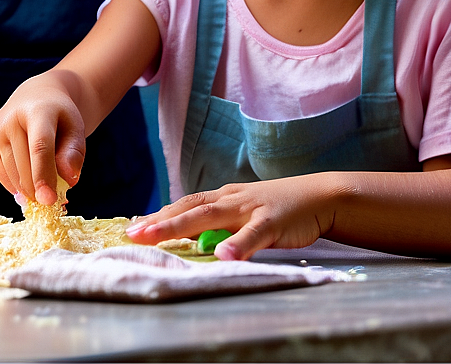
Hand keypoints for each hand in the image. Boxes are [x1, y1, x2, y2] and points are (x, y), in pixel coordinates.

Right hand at [0, 72, 87, 206]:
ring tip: (44, 185)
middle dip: (39, 189)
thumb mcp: (75, 129)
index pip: (40, 146)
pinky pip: (2, 175)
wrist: (37, 96)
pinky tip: (28, 181)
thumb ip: (75, 153)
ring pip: (12, 175)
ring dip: (29, 189)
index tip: (49, 200)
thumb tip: (69, 179)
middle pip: (25, 166)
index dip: (44, 175)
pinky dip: (17, 185)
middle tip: (54, 198)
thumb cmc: (60, 118)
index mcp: (39, 110)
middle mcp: (12, 117)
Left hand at [124, 176, 328, 260]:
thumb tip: (195, 242)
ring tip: (155, 237)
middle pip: (189, 208)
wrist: (319, 196)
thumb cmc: (279, 209)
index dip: (159, 215)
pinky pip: (252, 235)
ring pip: (210, 216)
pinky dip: (236, 244)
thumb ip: (223, 226)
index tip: (132, 226)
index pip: (185, 204)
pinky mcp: (271, 221)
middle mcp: (231, 199)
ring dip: (180, 226)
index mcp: (224, 198)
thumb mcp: (246, 215)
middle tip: (131, 232)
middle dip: (158, 220)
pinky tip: (222, 255)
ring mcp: (250, 209)